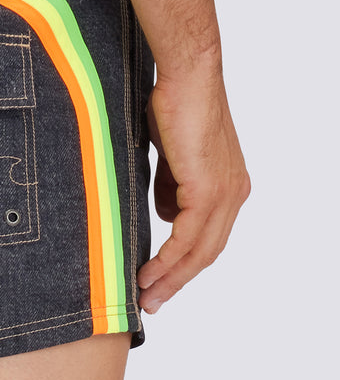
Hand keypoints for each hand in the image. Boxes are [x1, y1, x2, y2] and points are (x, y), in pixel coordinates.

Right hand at [137, 67, 249, 313]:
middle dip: (177, 281)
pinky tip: (150, 271)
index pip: (208, 238)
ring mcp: (224, 194)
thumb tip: (164, 212)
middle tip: (152, 303)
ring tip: (145, 293)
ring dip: (170, 276)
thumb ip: (170, 186)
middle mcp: (234, 194)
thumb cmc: (175, 104)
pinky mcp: (209, 190)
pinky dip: (168, 259)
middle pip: (207, 252)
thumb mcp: (171, 156)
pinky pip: (187, 237)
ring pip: (199, 251)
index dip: (184, 264)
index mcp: (229, 187)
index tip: (159, 282)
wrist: (187, 77)